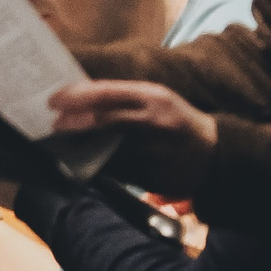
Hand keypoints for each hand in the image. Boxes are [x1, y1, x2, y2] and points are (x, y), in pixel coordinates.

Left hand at [48, 81, 217, 196]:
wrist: (216, 153)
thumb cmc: (176, 119)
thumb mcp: (155, 98)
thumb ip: (121, 96)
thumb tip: (76, 97)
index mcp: (153, 98)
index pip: (107, 94)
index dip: (76, 97)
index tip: (53, 101)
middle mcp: (154, 123)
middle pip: (105, 122)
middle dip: (74, 124)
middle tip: (55, 124)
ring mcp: (155, 152)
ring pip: (108, 150)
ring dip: (82, 147)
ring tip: (65, 143)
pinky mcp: (154, 177)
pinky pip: (118, 171)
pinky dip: (99, 165)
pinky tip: (87, 160)